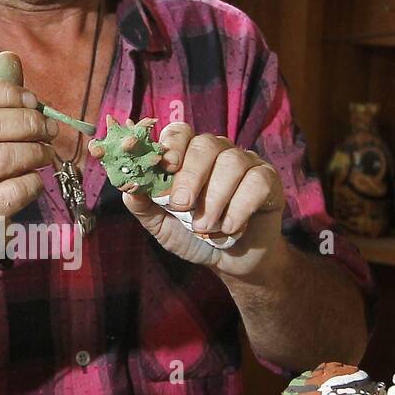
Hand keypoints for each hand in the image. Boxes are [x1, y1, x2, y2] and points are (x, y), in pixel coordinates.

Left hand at [122, 122, 285, 278]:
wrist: (230, 262)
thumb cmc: (192, 236)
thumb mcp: (160, 223)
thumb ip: (142, 203)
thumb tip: (126, 185)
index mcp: (188, 156)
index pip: (179, 132)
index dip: (172, 144)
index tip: (167, 166)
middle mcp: (218, 153)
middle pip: (205, 144)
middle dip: (191, 176)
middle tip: (182, 206)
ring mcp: (246, 163)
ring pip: (232, 162)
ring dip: (215, 199)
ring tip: (205, 228)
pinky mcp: (268, 180)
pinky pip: (256, 182)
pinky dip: (240, 208)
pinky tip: (229, 228)